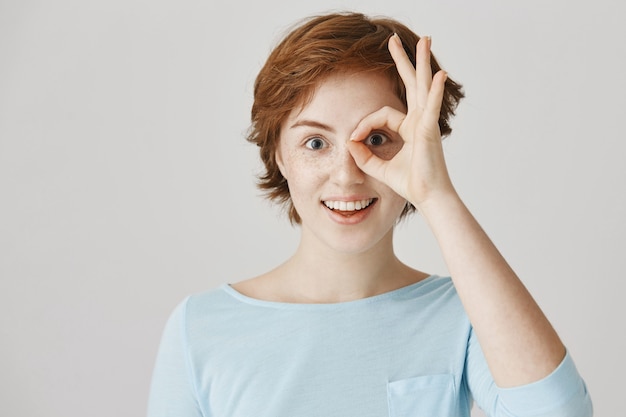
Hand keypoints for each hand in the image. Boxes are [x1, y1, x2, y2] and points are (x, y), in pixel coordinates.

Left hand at [348, 34, 454, 207]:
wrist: (427, 196)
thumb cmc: (409, 183)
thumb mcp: (378, 167)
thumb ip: (364, 155)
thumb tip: (348, 142)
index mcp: (409, 128)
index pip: (381, 115)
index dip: (364, 124)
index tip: (353, 140)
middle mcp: (419, 120)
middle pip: (411, 84)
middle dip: (402, 61)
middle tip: (394, 40)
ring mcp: (425, 123)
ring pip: (422, 85)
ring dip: (422, 62)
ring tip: (425, 41)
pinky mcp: (428, 130)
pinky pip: (430, 106)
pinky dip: (435, 90)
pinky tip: (439, 74)